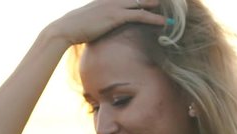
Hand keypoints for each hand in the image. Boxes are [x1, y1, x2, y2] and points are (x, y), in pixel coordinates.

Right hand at [48, 0, 165, 44]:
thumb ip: (98, 18)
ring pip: (142, 3)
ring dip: (157, 7)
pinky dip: (153, 19)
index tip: (153, 2)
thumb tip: (100, 25)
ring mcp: (115, 6)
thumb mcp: (88, 19)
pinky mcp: (116, 16)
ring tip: (171, 12)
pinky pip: (140, 15)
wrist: (65, 29)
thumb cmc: (74, 28)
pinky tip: (164, 23)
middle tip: (165, 2)